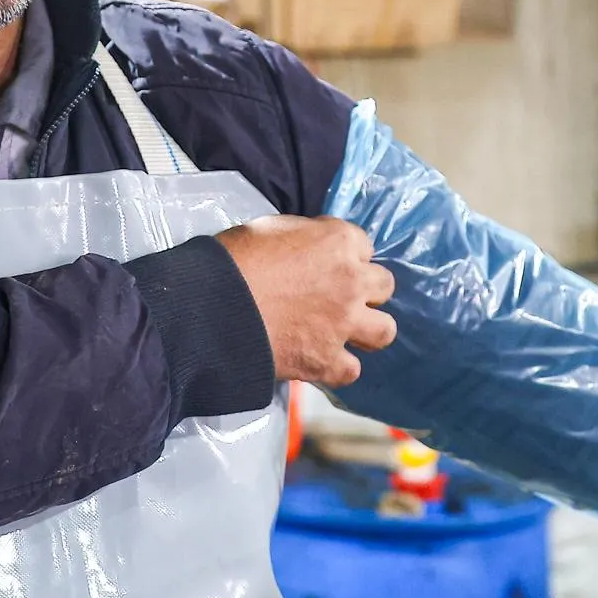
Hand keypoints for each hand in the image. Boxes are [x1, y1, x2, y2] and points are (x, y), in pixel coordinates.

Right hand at [217, 216, 396, 387]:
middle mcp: (352, 281)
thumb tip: (310, 247)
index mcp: (339, 242)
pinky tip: (322, 361)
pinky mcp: (327, 360)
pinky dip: (338, 368)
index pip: (364, 245)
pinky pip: (351, 370)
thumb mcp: (272, 228)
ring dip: (369, 330)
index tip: (328, 264)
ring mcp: (344, 323)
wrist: (213, 306)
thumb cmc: (235, 258)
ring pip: (384, 330)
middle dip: (365, 289)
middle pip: (384, 286)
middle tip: (340, 296)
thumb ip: (304, 237)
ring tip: (347, 331)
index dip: (346, 255)